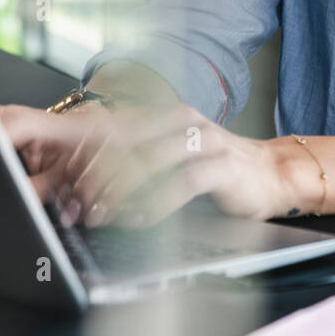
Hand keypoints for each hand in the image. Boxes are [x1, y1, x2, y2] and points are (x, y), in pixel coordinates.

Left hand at [0, 101, 285, 228]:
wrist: (271, 174)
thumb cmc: (215, 170)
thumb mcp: (171, 160)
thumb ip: (135, 164)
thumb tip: (85, 187)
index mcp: (164, 114)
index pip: (114, 128)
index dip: (85, 154)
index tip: (63, 182)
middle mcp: (182, 120)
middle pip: (126, 142)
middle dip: (95, 174)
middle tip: (74, 203)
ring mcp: (204, 139)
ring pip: (149, 160)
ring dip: (119, 190)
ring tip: (99, 214)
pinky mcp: (222, 165)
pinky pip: (181, 183)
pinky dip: (156, 204)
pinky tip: (140, 221)